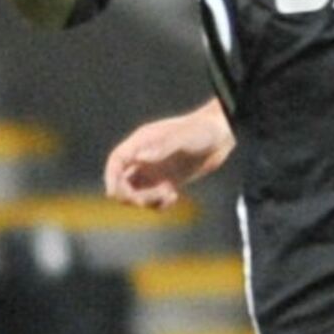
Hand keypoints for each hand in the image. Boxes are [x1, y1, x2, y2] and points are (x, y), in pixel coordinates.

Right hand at [103, 101, 235, 209]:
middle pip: (121, 181)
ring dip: (147, 200)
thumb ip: (161, 147)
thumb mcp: (183, 137)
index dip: (110, 177)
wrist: (223, 135)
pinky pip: (154, 200)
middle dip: (129, 195)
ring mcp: (156, 170)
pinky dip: (159, 204)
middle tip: (147, 199)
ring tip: (168, 194)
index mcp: (143, 142)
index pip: (117, 160)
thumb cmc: (203, 130)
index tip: (113, 193)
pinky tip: (174, 196)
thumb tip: (140, 158)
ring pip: (136, 193)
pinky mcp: (168, 182)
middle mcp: (146, 157)